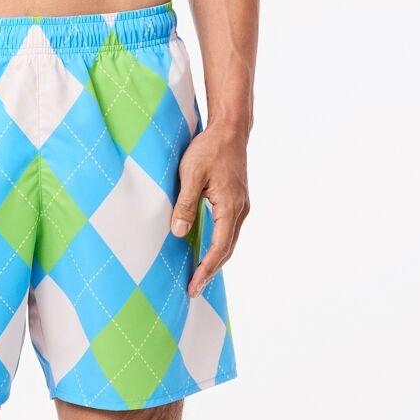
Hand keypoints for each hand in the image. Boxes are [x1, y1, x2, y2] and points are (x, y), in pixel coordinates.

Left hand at [171, 128, 249, 298]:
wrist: (230, 129)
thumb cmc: (209, 149)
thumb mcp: (191, 175)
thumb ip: (186, 204)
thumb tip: (179, 232)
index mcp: (230, 207)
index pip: (219, 248)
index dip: (206, 270)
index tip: (193, 286)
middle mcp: (240, 210)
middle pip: (227, 250)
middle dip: (211, 271)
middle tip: (194, 289)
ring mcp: (241, 205)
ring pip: (230, 241)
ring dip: (216, 260)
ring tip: (200, 275)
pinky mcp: (237, 200)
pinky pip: (229, 230)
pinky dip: (220, 245)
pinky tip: (208, 250)